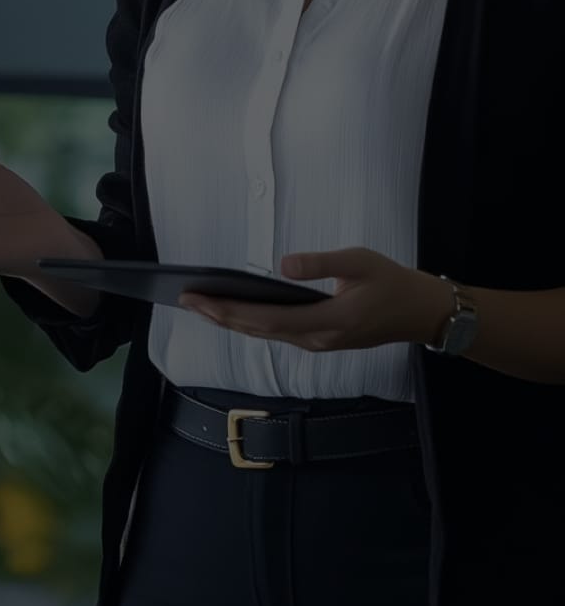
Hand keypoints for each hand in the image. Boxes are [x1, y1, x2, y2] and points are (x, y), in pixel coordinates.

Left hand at [179, 247, 450, 351]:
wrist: (419, 313)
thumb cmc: (391, 283)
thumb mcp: (359, 262)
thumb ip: (321, 263)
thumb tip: (283, 265)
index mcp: (326, 322)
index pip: (265, 319)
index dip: (228, 311)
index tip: (199, 299)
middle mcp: (316, 339)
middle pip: (258, 331)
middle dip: (219, 316)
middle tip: (186, 300)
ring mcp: (317, 343)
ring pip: (265, 335)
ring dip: (232, 322)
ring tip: (202, 305)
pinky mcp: (319, 339)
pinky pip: (277, 334)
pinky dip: (251, 323)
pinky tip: (236, 313)